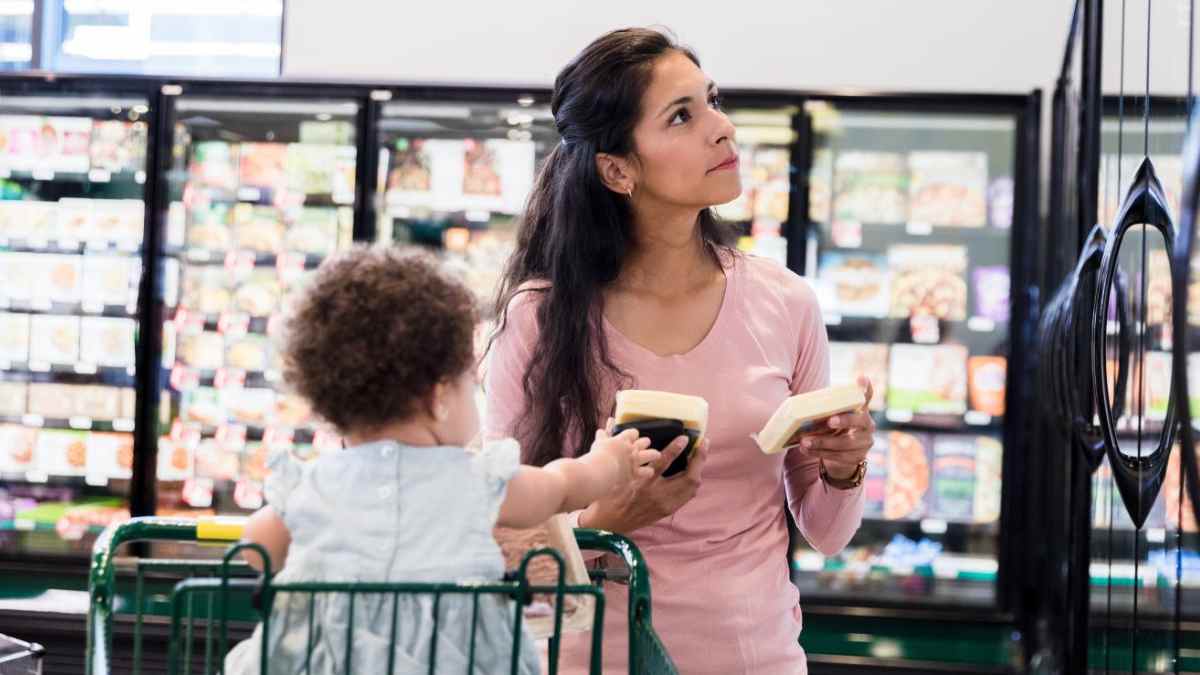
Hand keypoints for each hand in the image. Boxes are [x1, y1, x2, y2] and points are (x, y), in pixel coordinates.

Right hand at [579, 425, 708, 534]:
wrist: (609, 523)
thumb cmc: (609, 496)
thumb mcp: (618, 475)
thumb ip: (631, 460)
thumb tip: (639, 439)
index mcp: (642, 483)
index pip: (663, 463)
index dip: (676, 449)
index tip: (684, 438)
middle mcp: (657, 495)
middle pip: (688, 478)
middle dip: (699, 459)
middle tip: (703, 443)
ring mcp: (665, 505)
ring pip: (691, 488)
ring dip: (698, 470)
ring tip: (700, 455)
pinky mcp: (667, 511)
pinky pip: (686, 496)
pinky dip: (692, 482)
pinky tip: (693, 472)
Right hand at [588, 428, 659, 485]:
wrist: (601, 470)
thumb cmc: (598, 456)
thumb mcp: (599, 443)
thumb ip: (602, 436)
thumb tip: (600, 431)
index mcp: (623, 439)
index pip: (633, 432)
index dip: (634, 434)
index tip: (633, 436)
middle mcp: (632, 449)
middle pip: (645, 442)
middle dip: (645, 442)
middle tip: (646, 443)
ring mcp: (635, 460)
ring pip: (652, 454)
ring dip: (654, 454)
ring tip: (657, 455)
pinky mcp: (636, 473)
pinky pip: (648, 471)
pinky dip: (648, 471)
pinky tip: (649, 471)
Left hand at [788, 376, 875, 479]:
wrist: (843, 453)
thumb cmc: (835, 427)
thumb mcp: (835, 413)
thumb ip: (830, 404)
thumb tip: (806, 399)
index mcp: (862, 409)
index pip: (866, 396)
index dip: (864, 389)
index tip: (860, 378)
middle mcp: (868, 425)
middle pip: (859, 421)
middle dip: (844, 421)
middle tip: (829, 421)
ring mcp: (864, 443)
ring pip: (844, 444)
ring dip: (822, 442)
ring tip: (804, 441)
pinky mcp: (856, 458)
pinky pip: (837, 457)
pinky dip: (818, 453)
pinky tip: (805, 449)